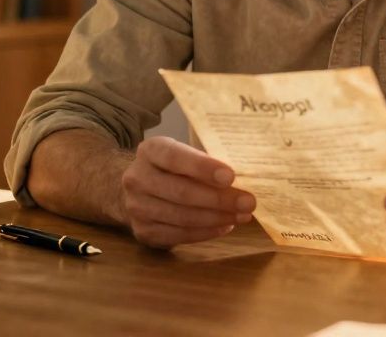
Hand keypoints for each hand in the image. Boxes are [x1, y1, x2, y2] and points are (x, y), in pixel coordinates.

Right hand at [120, 136, 255, 247]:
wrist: (140, 190)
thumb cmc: (174, 168)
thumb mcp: (184, 154)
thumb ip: (206, 161)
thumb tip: (244, 175)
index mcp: (150, 151)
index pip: (174, 157)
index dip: (203, 168)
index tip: (231, 176)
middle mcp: (137, 178)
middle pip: (181, 192)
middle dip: (219, 199)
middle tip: (248, 202)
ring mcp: (137, 207)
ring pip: (182, 216)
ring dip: (217, 218)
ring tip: (242, 216)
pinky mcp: (143, 231)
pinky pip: (179, 235)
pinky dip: (206, 232)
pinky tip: (225, 226)